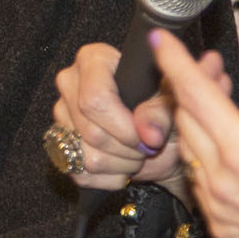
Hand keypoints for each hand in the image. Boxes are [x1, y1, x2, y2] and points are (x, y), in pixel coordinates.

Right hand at [50, 41, 231, 193]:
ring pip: (86, 156)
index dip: (123, 125)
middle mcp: (70, 83)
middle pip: (92, 131)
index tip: (149, 138)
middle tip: (150, 147)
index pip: (95, 98)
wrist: (165, 138)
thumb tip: (149, 130)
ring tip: (140, 155)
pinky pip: (80, 172)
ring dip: (122, 164)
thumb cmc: (170, 110)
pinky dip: (110, 177)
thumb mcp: (178, 102)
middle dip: (128, 148)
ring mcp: (62, 115)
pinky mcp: (60, 145)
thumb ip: (168, 108)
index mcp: (94, 60)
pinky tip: (124, 165)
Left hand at [161, 41, 238, 237]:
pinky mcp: (223, 229)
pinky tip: (228, 147)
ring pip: (187, 150)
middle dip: (192, 87)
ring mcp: (219, 209)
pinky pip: (198, 182)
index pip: (195, 95)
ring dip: (196, 121)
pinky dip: (204, 156)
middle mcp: (223, 183)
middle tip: (215, 69)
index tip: (160, 39)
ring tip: (223, 103)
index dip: (174, 61)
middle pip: (184, 119)